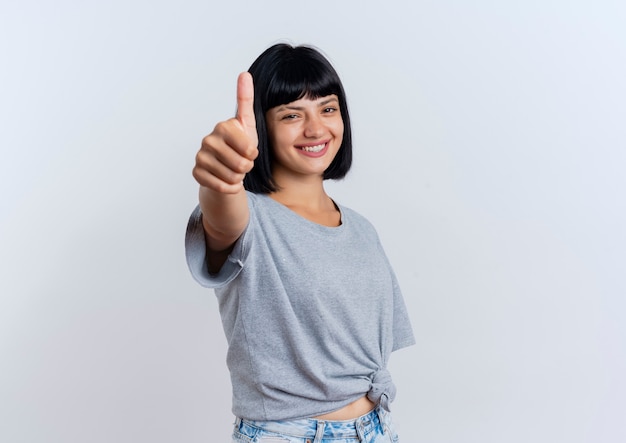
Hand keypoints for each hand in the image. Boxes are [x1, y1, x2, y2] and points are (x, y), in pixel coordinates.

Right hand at [193, 72, 258, 193]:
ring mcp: (200, 156)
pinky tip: (225, 180)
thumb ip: (246, 100)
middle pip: (241, 164)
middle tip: (241, 162)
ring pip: (232, 176)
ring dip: (238, 177)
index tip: (249, 150)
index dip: (253, 154)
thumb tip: (245, 73)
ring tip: (233, 169)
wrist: (226, 168)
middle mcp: (208, 139)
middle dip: (246, 167)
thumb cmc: (240, 146)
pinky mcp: (196, 173)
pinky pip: (221, 186)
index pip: (249, 148)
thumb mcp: (248, 124)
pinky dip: (229, 187)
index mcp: (223, 127)